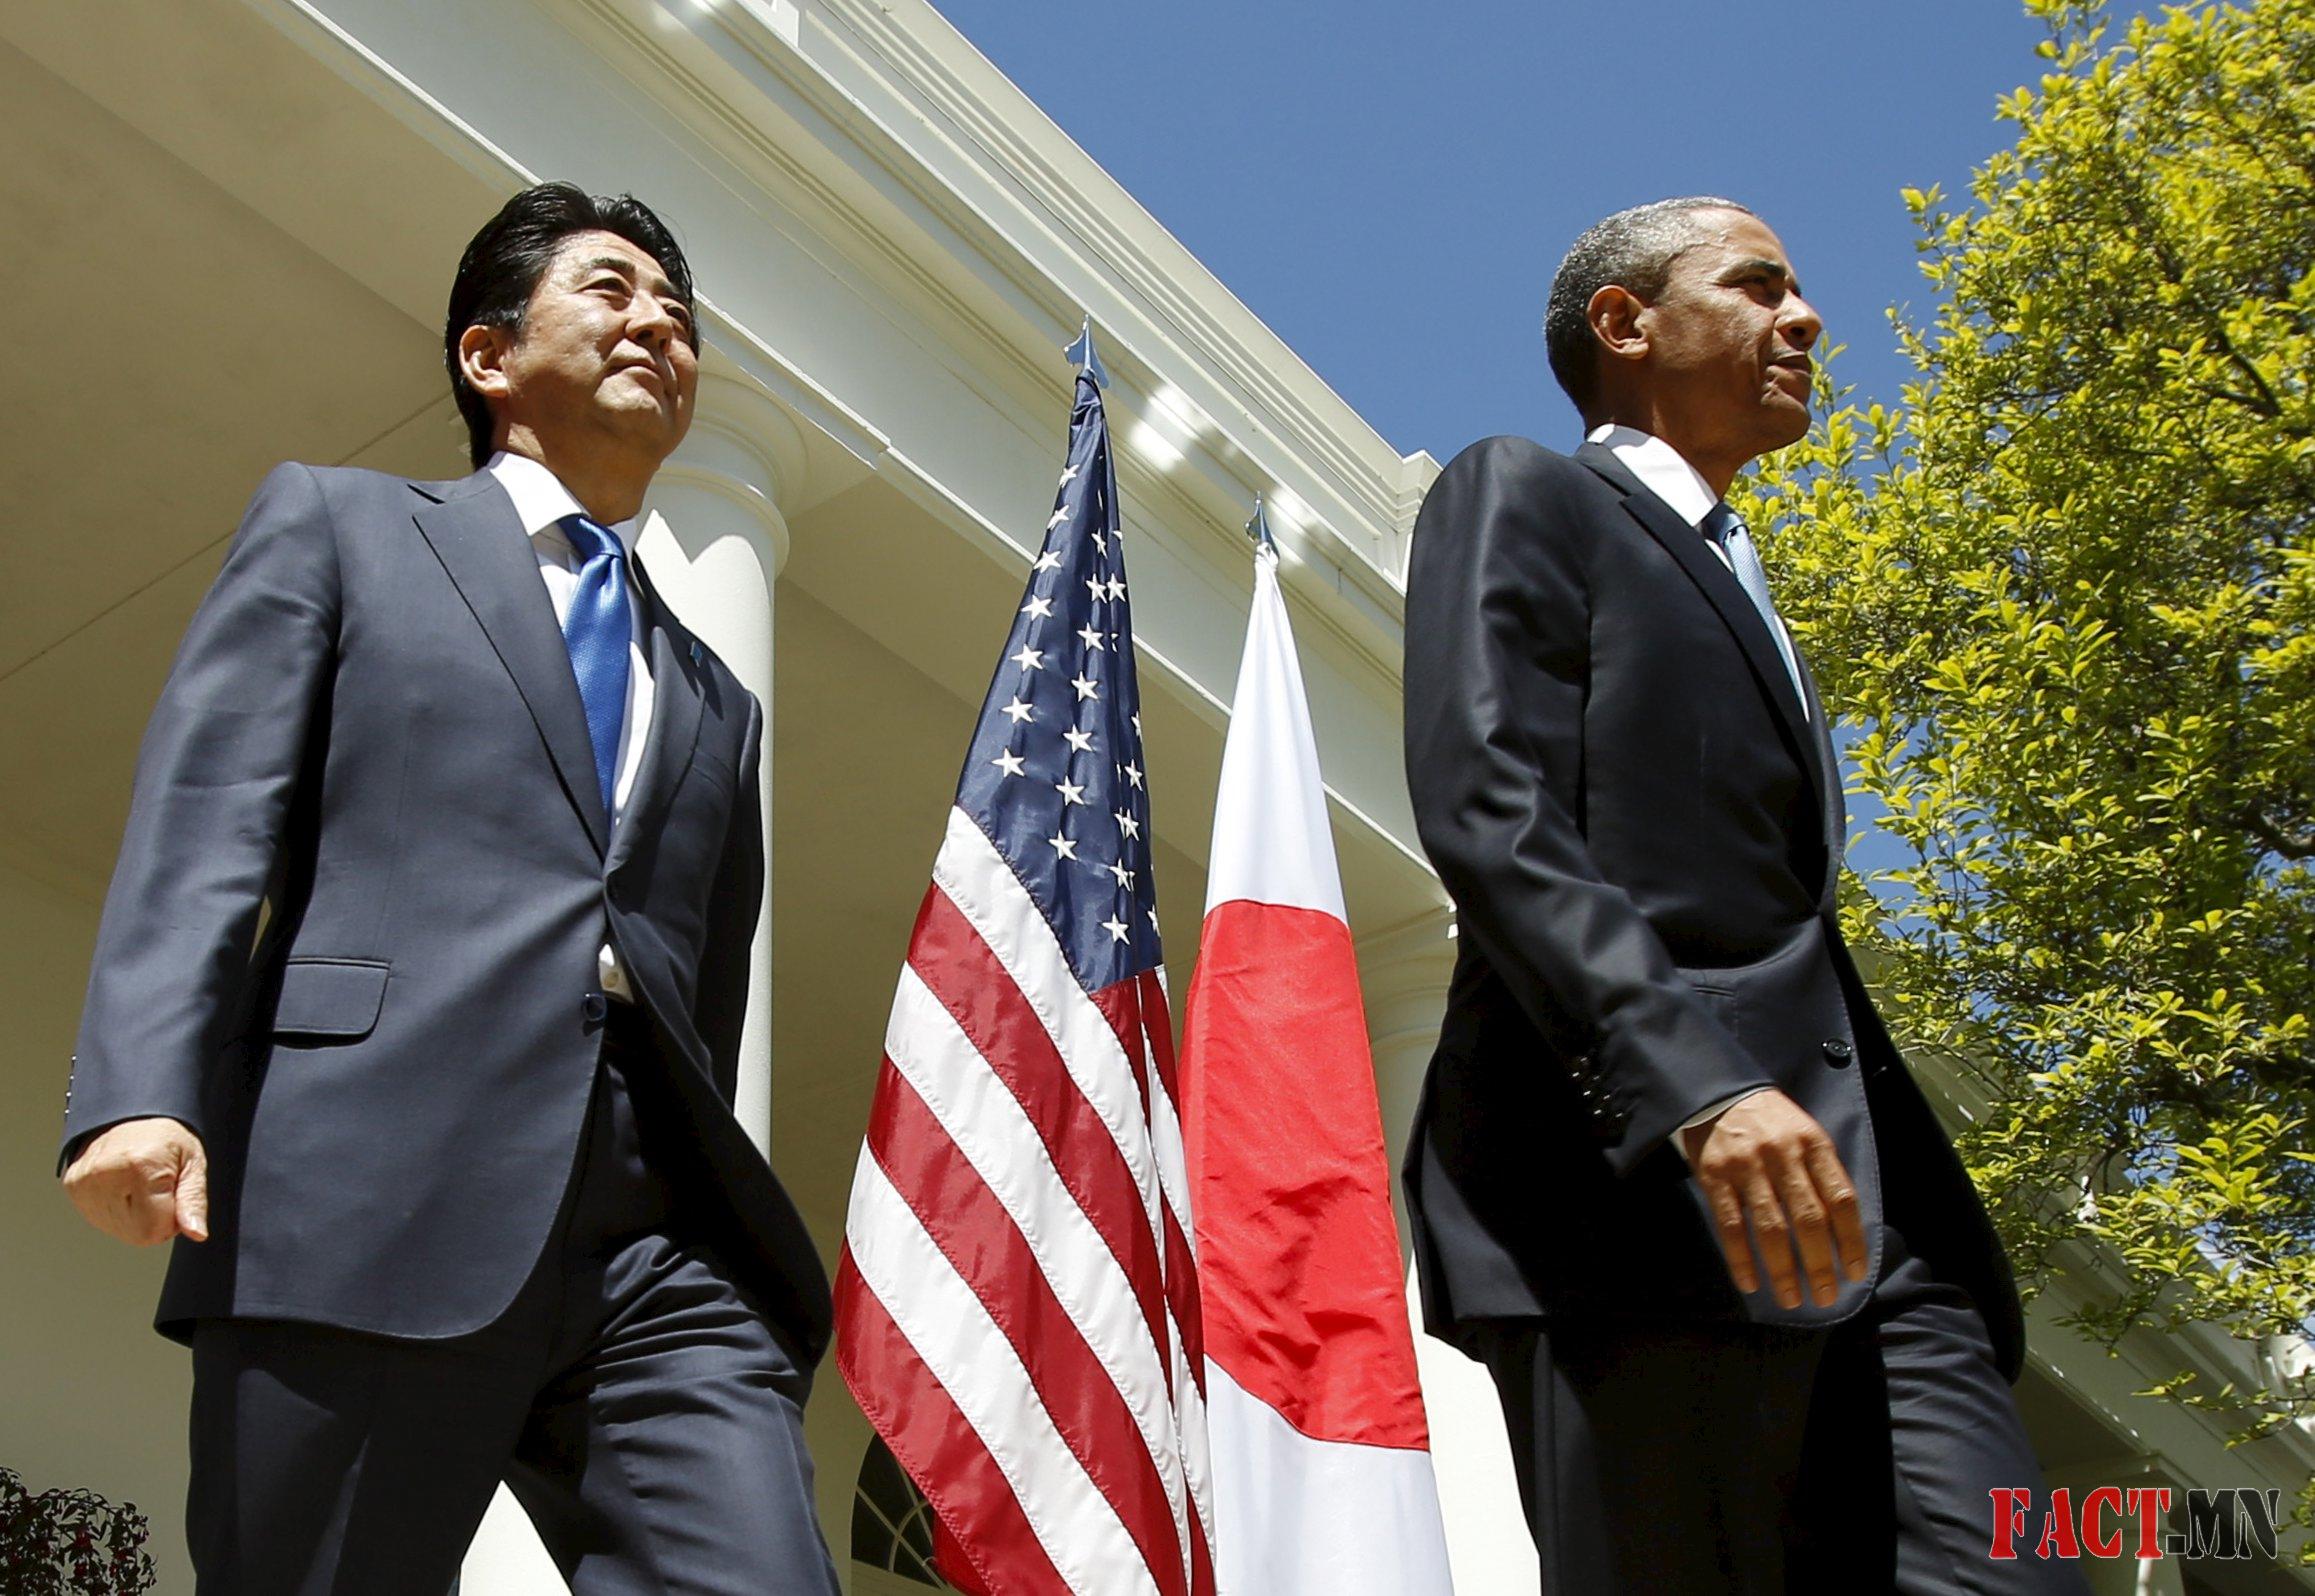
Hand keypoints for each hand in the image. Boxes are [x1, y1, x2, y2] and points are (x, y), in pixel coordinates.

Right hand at [62, 1118, 209, 1245]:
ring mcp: (85, 1182)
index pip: (156, 1230)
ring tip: (140, 1184)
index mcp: (140, 1167)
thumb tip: (197, 1233)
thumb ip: (194, 1201)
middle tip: (158, 1188)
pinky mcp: (73, 1187)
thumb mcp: (193, 1162)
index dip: (173, 1219)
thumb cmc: (166, 1135)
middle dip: (155, 1218)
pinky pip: (100, 1220)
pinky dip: (117, 1210)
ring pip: (119, 1230)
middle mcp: (106, 1176)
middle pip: (137, 1234)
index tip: (174, 1194)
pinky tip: (123, 1187)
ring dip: (135, 1216)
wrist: (130, 1112)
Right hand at [1680, 1089, 1865, 1308]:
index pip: (1841, 1199)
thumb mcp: (1806, 1135)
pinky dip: (1741, 1258)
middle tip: (1826, 1297)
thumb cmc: (1772, 1122)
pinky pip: (1730, 1225)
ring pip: (1770, 1227)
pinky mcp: (1714, 1176)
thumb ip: (1822, 1176)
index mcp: (1813, 1145)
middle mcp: (1783, 1155)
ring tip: (1793, 1299)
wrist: (1719, 1092)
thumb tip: (1842, 1233)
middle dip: (1820, 1264)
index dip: (1851, 1240)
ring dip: (1783, 1270)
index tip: (1855, 1273)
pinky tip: (1750, 1283)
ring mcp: (1747, 1166)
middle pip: (1808, 1219)